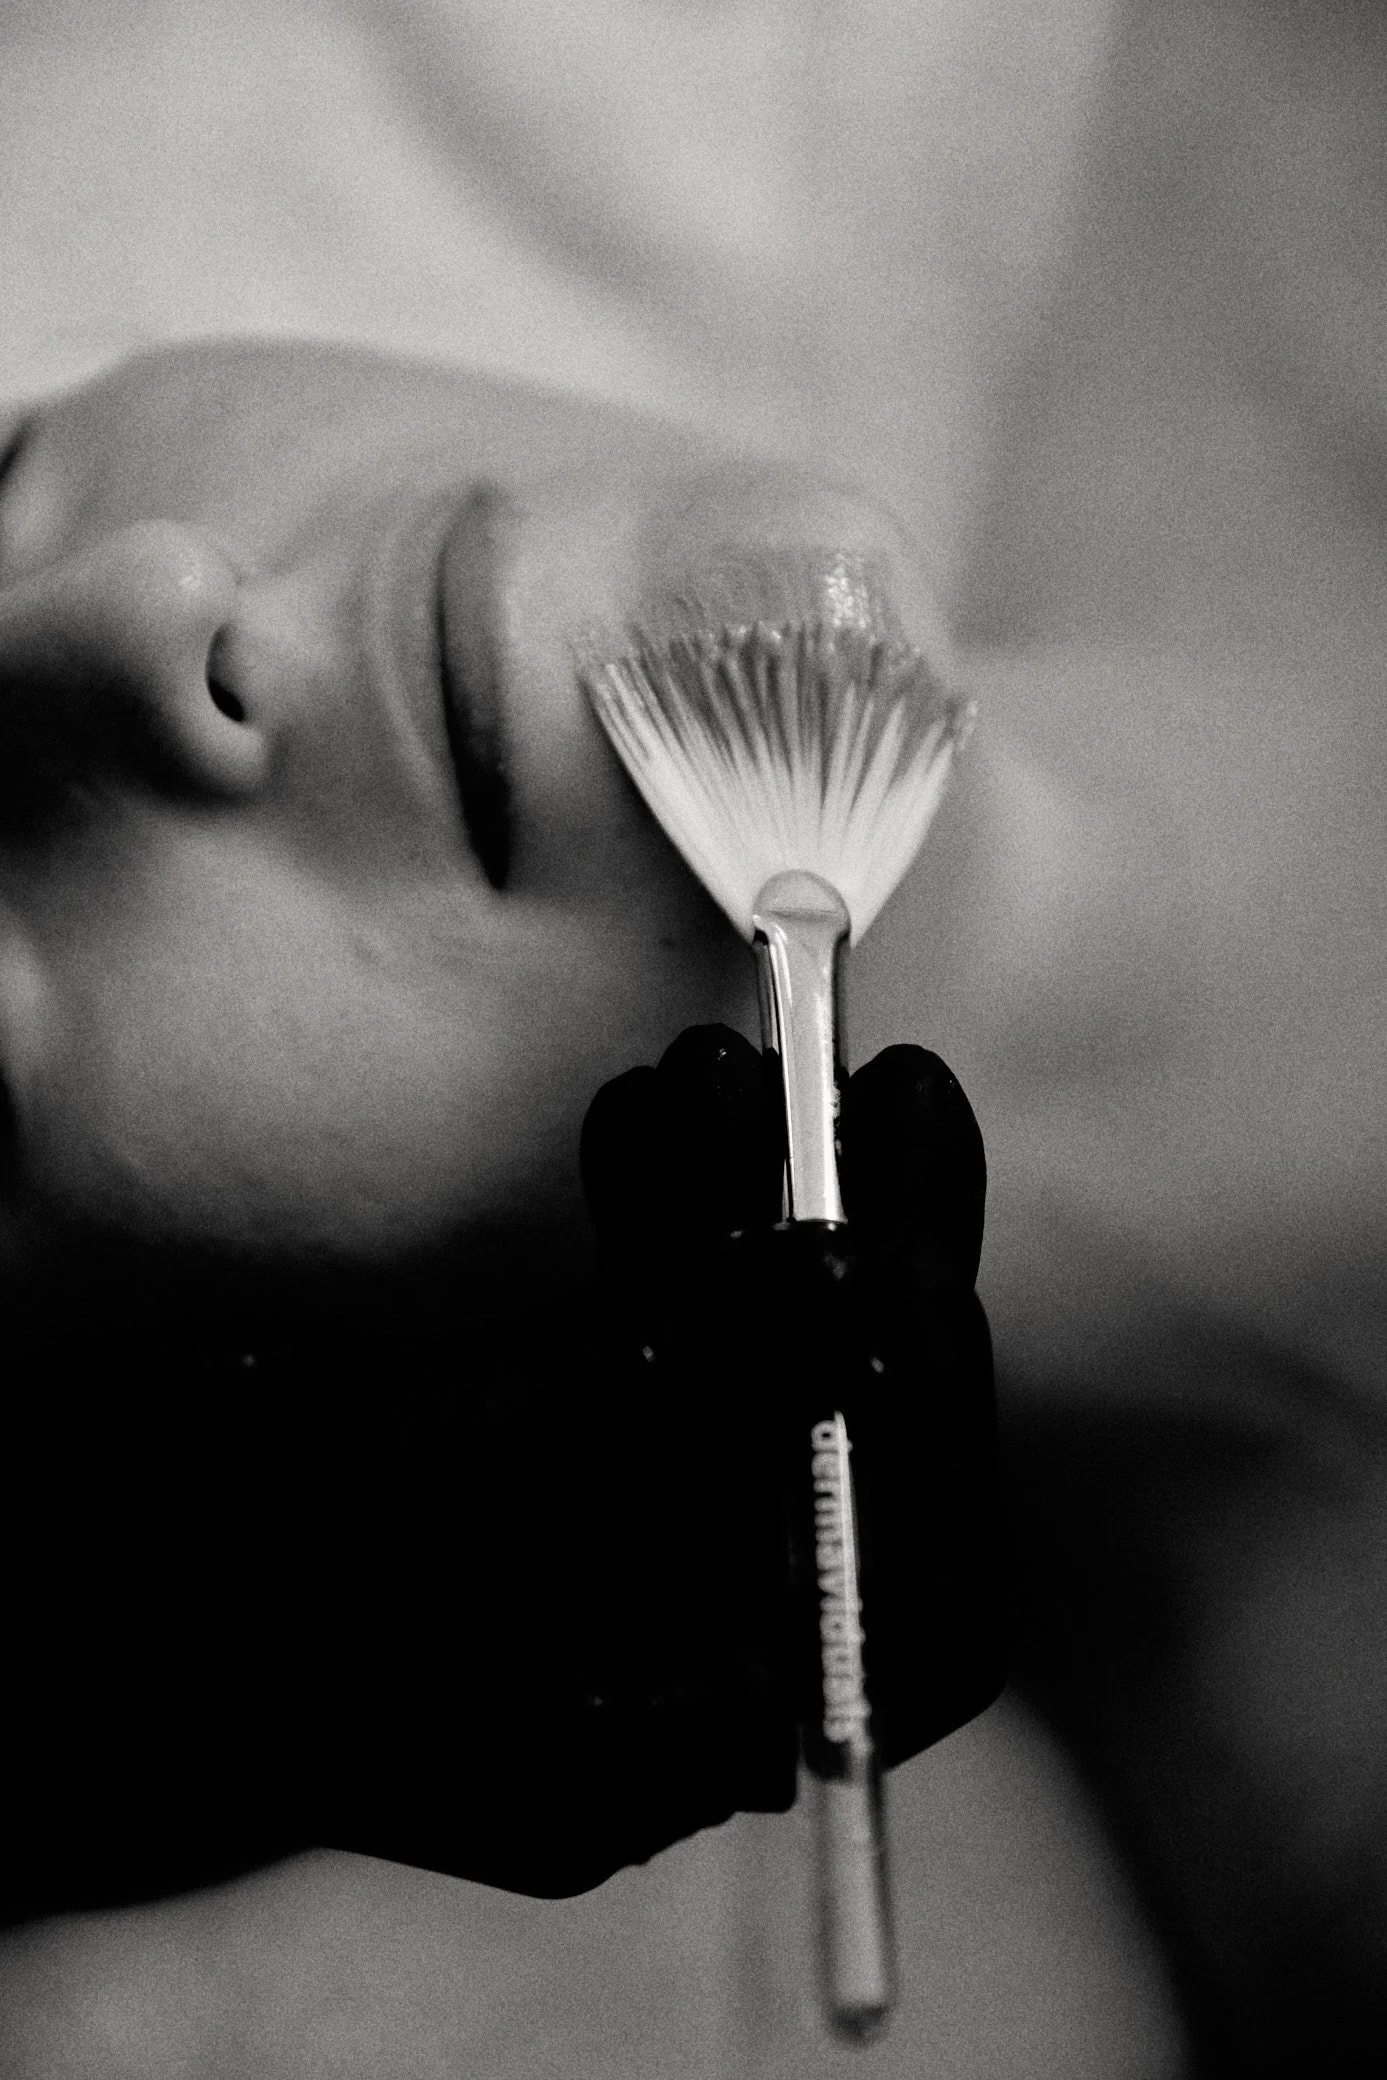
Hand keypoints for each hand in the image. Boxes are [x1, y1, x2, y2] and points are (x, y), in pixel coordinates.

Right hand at [0, 1028, 1002, 1918]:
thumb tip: (853, 1292)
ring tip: (746, 1064)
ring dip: (747, 1207)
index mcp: (656, 1748)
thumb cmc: (198, 1586)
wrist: (62, 1582)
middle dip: (861, 1264)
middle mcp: (655, 1657)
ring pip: (735, 1365)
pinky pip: (634, 1336)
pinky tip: (650, 1112)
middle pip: (827, 1451)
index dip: (937, 1446)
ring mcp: (601, 1550)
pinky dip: (644, 1228)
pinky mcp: (542, 1457)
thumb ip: (651, 1382)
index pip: (893, 1617)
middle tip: (895, 1095)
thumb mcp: (441, 1461)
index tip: (930, 1280)